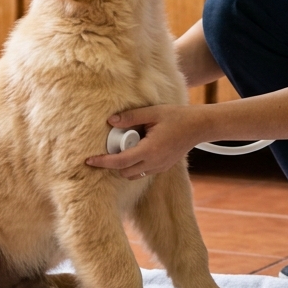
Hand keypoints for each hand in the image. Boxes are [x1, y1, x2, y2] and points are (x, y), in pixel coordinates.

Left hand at [85, 105, 206, 180]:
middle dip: (112, 164)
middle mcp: (154, 163)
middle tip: (109, 149)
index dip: (102, 162)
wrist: (198, 126)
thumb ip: (131, 117)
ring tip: (123, 149)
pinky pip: (143, 172)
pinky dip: (134, 166)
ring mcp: (159, 167)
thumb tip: (110, 121)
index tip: (89, 160)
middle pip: (123, 172)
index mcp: (150, 150)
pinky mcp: (163, 168)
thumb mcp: (153, 113)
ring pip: (133, 175)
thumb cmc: (177, 117)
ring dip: (123, 166)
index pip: (119, 162)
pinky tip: (136, 150)